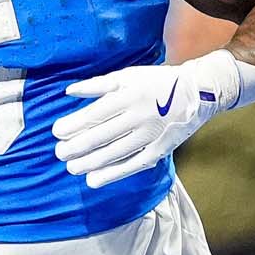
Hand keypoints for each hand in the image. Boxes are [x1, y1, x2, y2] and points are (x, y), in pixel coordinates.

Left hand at [52, 56, 234, 188]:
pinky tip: (95, 179)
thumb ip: (97, 85)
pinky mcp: (161, 149)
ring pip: (116, 152)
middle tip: (59, 153)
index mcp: (128, 95)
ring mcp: (151, 135)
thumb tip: (69, 91)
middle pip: (103, 135)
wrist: (197, 92)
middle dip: (78, 146)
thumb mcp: (126, 75)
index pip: (96, 114)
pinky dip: (114, 173)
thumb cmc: (154, 82)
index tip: (56, 132)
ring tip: (71, 168)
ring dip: (91, 163)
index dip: (75, 125)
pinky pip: (134, 164)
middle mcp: (139, 116)